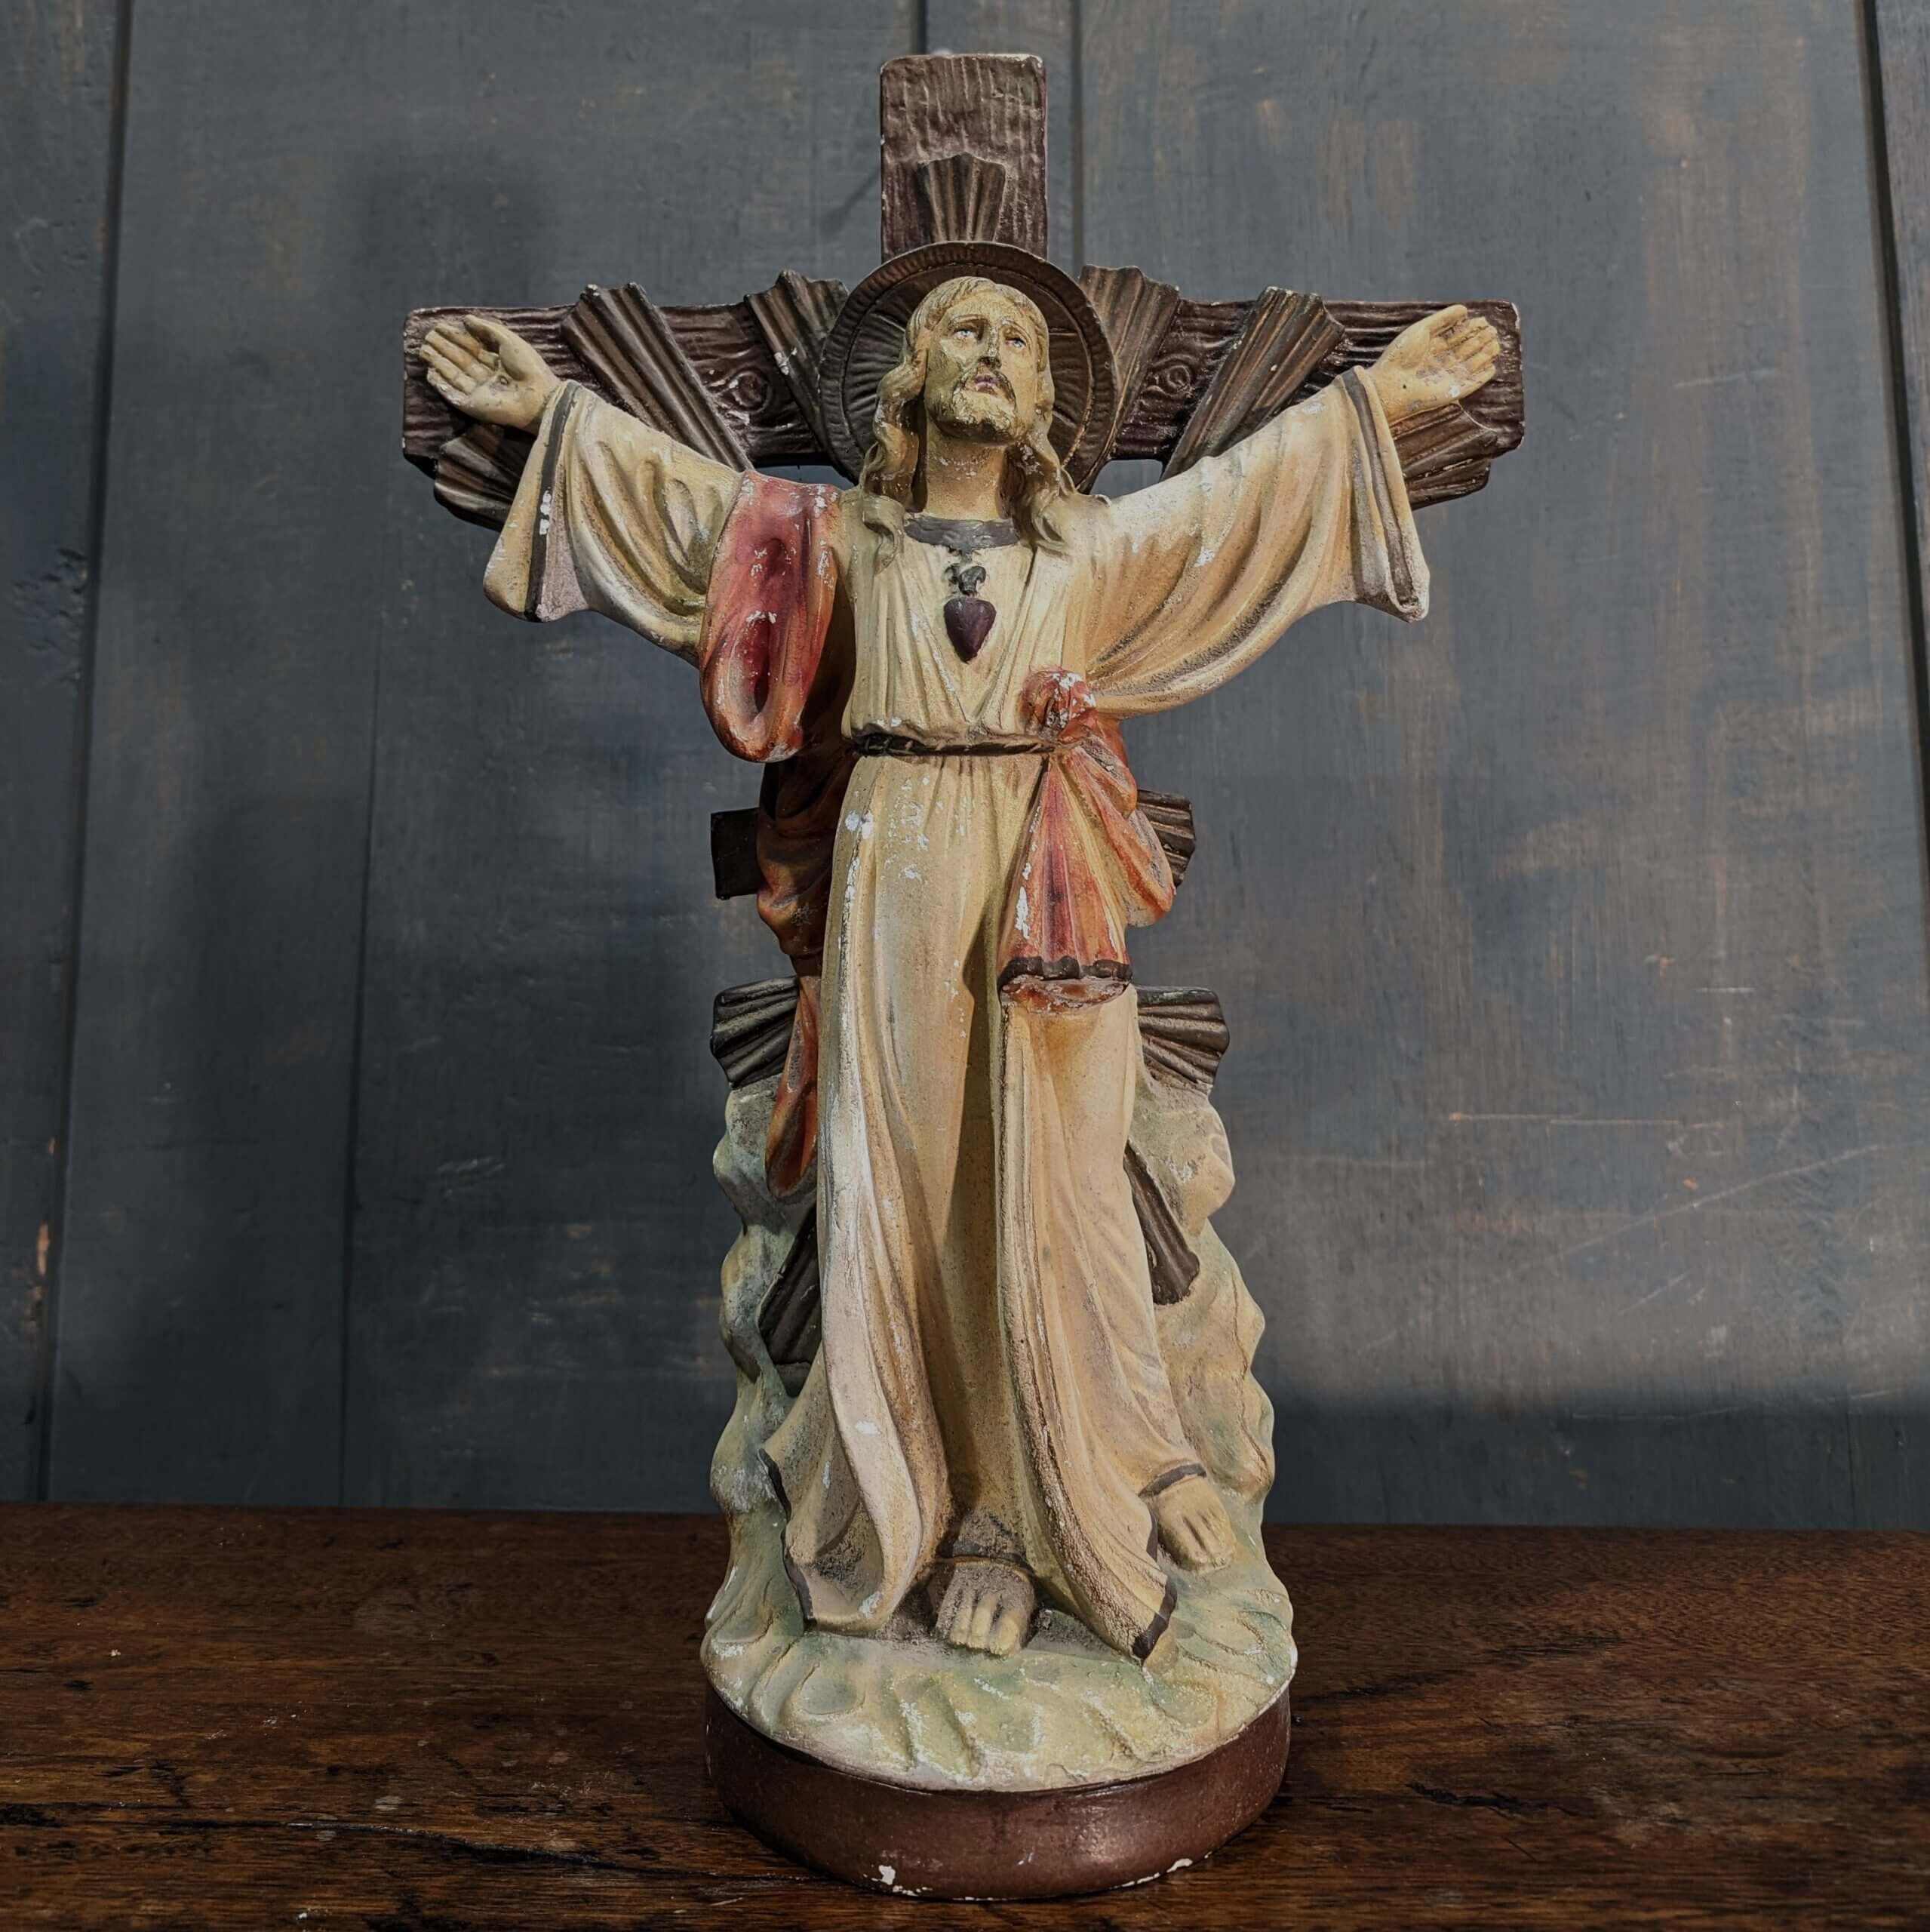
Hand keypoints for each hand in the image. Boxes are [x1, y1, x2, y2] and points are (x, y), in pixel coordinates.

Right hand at [420, 314, 559, 431]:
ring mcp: (479, 391)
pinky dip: (441, 384)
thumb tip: (466, 318)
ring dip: (438, 362)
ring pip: (454, 374)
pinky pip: (453, 394)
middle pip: (460, 360)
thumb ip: (487, 328)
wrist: (537, 396)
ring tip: (423, 349)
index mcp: (498, 361)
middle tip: (427, 335)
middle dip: (443, 347)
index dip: (455, 336)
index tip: (438, 326)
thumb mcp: (508, 340)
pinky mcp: (473, 406)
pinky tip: (429, 372)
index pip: (472, 347)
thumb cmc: (528, 366)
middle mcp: (487, 376)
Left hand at [1365, 304, 1499, 427]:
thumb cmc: (1401, 356)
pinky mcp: (1453, 392)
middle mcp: (1442, 361)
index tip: (1483, 320)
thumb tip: (1464, 309)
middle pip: (1467, 348)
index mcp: (1433, 346)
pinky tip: (1492, 367)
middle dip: (1481, 339)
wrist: (1391, 385)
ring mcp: (1448, 377)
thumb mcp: (1421, 330)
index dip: (1471, 328)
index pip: (1458, 335)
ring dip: (1486, 354)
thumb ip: (1443, 319)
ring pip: (1472, 364)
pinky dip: (1482, 377)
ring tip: (1495, 344)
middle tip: (1492, 331)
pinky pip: (1472, 384)